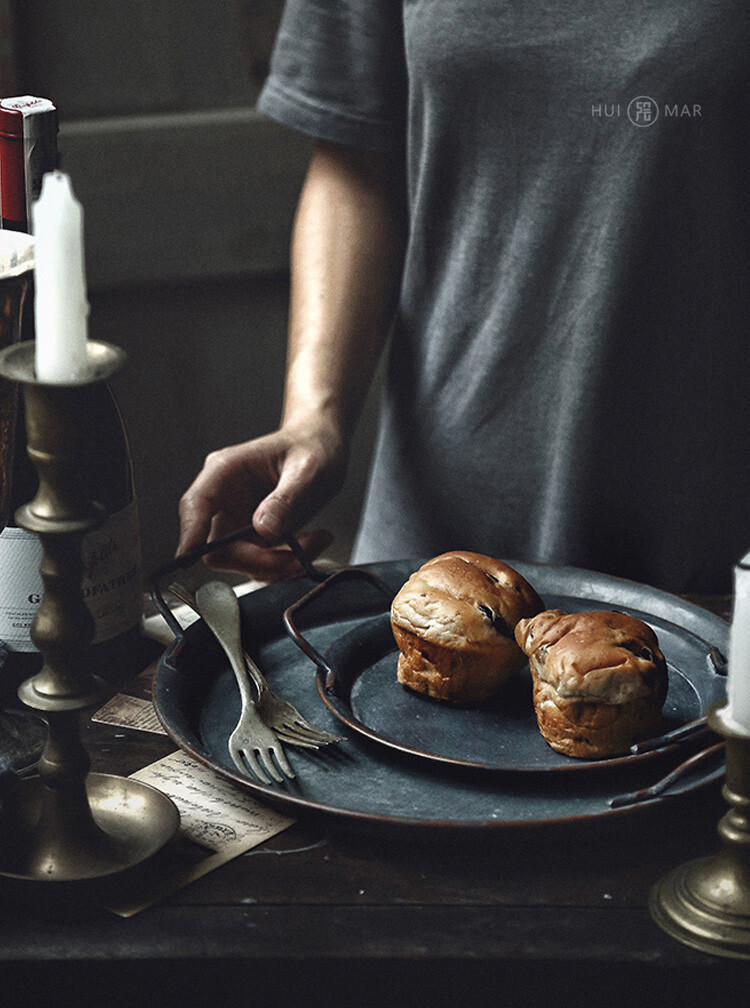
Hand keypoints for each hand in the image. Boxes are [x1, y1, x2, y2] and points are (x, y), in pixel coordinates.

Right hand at [177, 423, 345, 581]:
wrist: (323, 449)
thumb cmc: (311, 446)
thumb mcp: (308, 468)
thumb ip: (287, 499)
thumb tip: (264, 529)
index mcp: (226, 471)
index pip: (196, 505)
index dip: (190, 532)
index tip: (187, 556)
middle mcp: (226, 499)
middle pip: (219, 548)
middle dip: (260, 561)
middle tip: (299, 555)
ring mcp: (239, 522)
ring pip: (243, 562)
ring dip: (282, 563)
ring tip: (317, 540)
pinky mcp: (255, 538)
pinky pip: (262, 564)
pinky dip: (289, 562)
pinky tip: (312, 542)